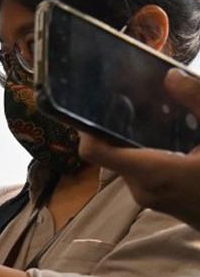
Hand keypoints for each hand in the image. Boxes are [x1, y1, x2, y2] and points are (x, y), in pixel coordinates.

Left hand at [78, 68, 199, 230]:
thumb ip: (198, 102)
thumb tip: (172, 76)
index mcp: (151, 172)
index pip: (94, 151)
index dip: (88, 127)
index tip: (97, 105)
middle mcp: (141, 188)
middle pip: (111, 152)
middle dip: (118, 126)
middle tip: (133, 100)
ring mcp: (148, 198)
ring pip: (127, 162)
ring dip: (134, 140)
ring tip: (153, 114)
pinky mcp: (158, 200)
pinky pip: (141, 172)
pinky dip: (147, 153)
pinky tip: (170, 138)